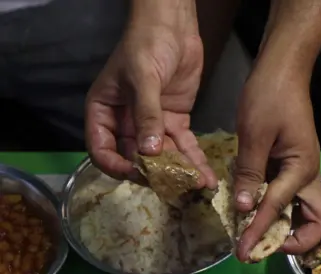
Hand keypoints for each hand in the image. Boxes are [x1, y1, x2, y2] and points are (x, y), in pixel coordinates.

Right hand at [85, 0, 214, 186]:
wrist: (173, 26)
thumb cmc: (146, 46)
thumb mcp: (143, 79)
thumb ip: (146, 115)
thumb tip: (148, 152)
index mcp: (104, 113)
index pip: (101, 149)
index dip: (115, 166)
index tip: (136, 174)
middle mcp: (126, 124)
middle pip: (136, 159)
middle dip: (156, 175)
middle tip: (176, 187)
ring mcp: (152, 124)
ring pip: (163, 156)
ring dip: (181, 172)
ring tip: (200, 186)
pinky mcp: (175, 122)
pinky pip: (183, 146)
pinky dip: (195, 160)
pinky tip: (207, 176)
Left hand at [232, 66, 320, 261]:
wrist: (282, 70)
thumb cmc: (270, 96)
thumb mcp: (255, 135)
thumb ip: (249, 173)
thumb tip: (242, 208)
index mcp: (302, 168)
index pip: (278, 208)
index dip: (259, 231)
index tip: (243, 251)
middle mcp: (308, 175)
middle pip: (317, 222)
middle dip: (296, 241)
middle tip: (265, 246)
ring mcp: (302, 172)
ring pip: (306, 213)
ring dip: (288, 229)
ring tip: (259, 234)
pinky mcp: (292, 168)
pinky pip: (289, 198)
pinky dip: (276, 210)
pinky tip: (253, 209)